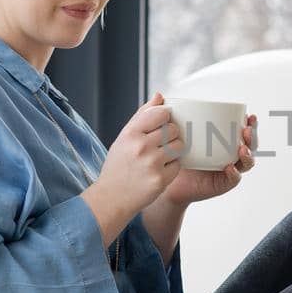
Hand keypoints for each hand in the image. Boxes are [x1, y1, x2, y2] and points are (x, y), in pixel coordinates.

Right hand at [92, 92, 184, 219]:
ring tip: (161, 157)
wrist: (112, 197)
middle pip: (174, 129)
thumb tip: (160, 95)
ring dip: (175, 151)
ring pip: (179, 146)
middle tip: (160, 144)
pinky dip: (173, 167)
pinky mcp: (161, 179)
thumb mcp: (124, 136)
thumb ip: (143, 115)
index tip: (162, 123)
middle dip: (171, 135)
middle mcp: (141, 146)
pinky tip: (160, 170)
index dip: (166, 117)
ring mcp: (151, 163)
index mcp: (131, 132)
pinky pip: (178, 165)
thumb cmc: (119, 164)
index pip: (161, 113)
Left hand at [161, 114, 256, 205]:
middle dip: (252, 136)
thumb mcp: (168, 133)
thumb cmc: (169, 154)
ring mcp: (227, 168)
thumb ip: (163, 114)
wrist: (164, 178)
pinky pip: (233, 178)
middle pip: (248, 144)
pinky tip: (229, 167)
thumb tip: (159, 94)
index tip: (249, 116)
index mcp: (221, 139)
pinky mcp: (222, 182)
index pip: (240, 129)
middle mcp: (227, 152)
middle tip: (247, 130)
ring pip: (245, 161)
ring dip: (247, 154)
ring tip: (241, 149)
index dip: (249, 123)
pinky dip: (234, 173)